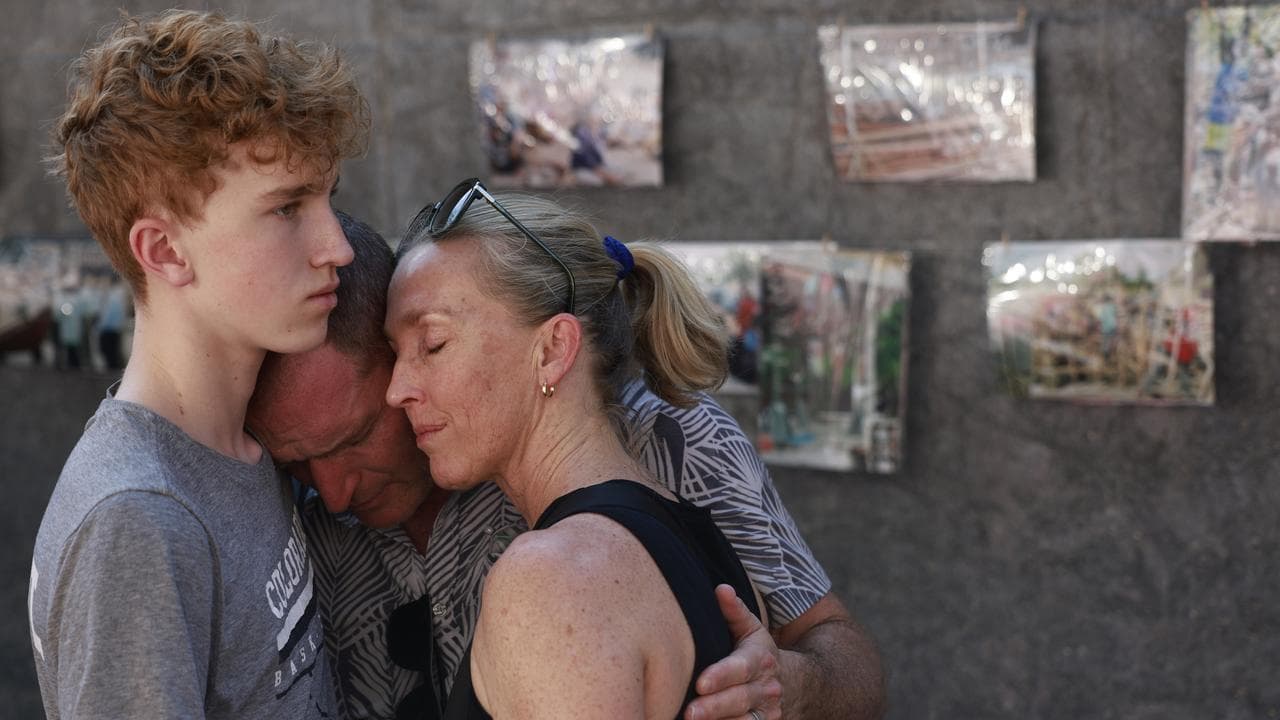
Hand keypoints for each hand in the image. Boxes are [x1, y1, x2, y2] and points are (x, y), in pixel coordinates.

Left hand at [685, 584, 782, 719]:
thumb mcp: (751, 629)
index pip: (741, 668)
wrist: (793, 683)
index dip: (721, 676)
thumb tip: (720, 589)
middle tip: (689, 713)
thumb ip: (734, 611)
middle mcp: (766, 688)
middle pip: (739, 699)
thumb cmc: (757, 652)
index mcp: (760, 659)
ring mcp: (767, 712)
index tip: (701, 682)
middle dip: (714, 707)